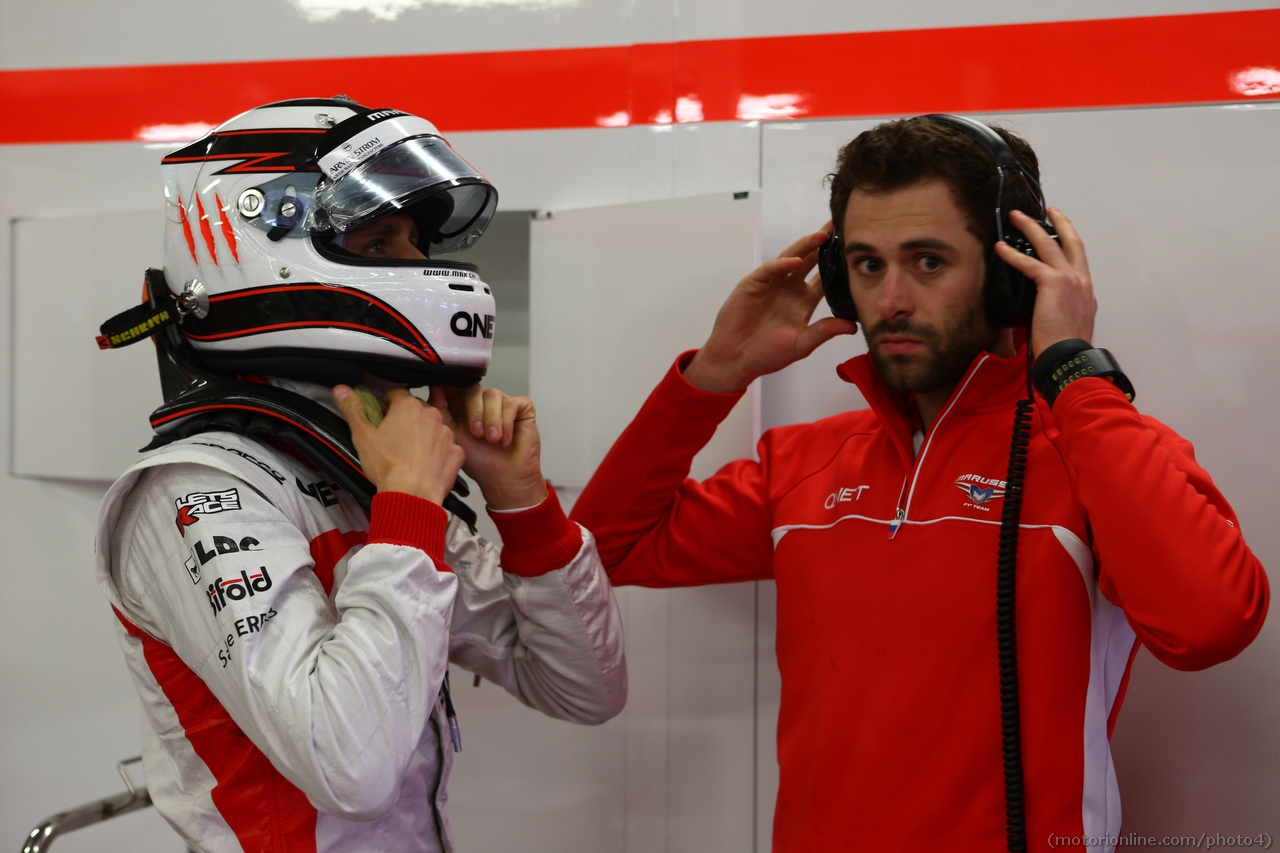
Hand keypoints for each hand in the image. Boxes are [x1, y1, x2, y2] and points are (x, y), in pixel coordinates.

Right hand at [334, 385, 463, 505]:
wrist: (412, 495)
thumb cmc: (386, 465)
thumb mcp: (362, 436)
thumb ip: (353, 409)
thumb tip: (341, 389)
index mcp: (408, 406)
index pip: (395, 394)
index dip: (384, 405)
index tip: (379, 419)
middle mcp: (432, 414)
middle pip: (416, 410)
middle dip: (404, 419)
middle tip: (392, 439)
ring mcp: (447, 434)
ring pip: (432, 428)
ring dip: (422, 435)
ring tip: (408, 454)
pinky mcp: (456, 453)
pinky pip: (446, 447)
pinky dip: (437, 453)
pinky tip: (425, 465)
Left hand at [430, 385, 547, 510]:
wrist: (505, 479)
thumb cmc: (480, 462)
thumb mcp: (453, 436)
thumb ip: (441, 411)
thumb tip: (434, 387)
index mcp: (462, 407)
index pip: (456, 387)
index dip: (452, 388)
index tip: (448, 399)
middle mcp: (482, 403)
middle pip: (473, 388)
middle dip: (474, 411)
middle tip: (477, 434)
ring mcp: (502, 404)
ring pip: (492, 394)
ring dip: (492, 419)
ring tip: (493, 440)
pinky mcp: (521, 408)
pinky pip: (512, 403)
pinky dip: (507, 423)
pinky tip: (506, 440)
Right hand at [683, 228, 858, 393]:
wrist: (736, 360)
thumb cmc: (767, 355)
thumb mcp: (802, 344)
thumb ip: (825, 331)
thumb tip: (854, 326)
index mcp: (804, 302)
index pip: (825, 278)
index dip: (839, 265)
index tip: (854, 252)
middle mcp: (789, 288)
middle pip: (811, 260)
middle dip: (824, 244)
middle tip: (840, 226)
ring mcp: (771, 284)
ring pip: (792, 258)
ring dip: (806, 246)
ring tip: (822, 235)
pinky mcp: (753, 284)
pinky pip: (770, 269)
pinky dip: (782, 264)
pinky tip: (796, 261)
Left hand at [995, 208, 1096, 358]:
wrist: (1071, 357)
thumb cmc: (1067, 349)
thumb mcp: (1068, 324)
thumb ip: (1060, 310)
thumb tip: (1045, 310)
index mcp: (1086, 291)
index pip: (1079, 259)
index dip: (1069, 243)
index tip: (1062, 232)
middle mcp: (1081, 281)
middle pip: (1071, 241)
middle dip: (1059, 222)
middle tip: (1049, 210)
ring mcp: (1070, 280)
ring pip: (1049, 244)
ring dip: (1031, 228)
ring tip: (1017, 217)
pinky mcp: (1053, 284)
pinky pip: (1029, 263)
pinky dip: (1013, 254)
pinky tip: (1001, 247)